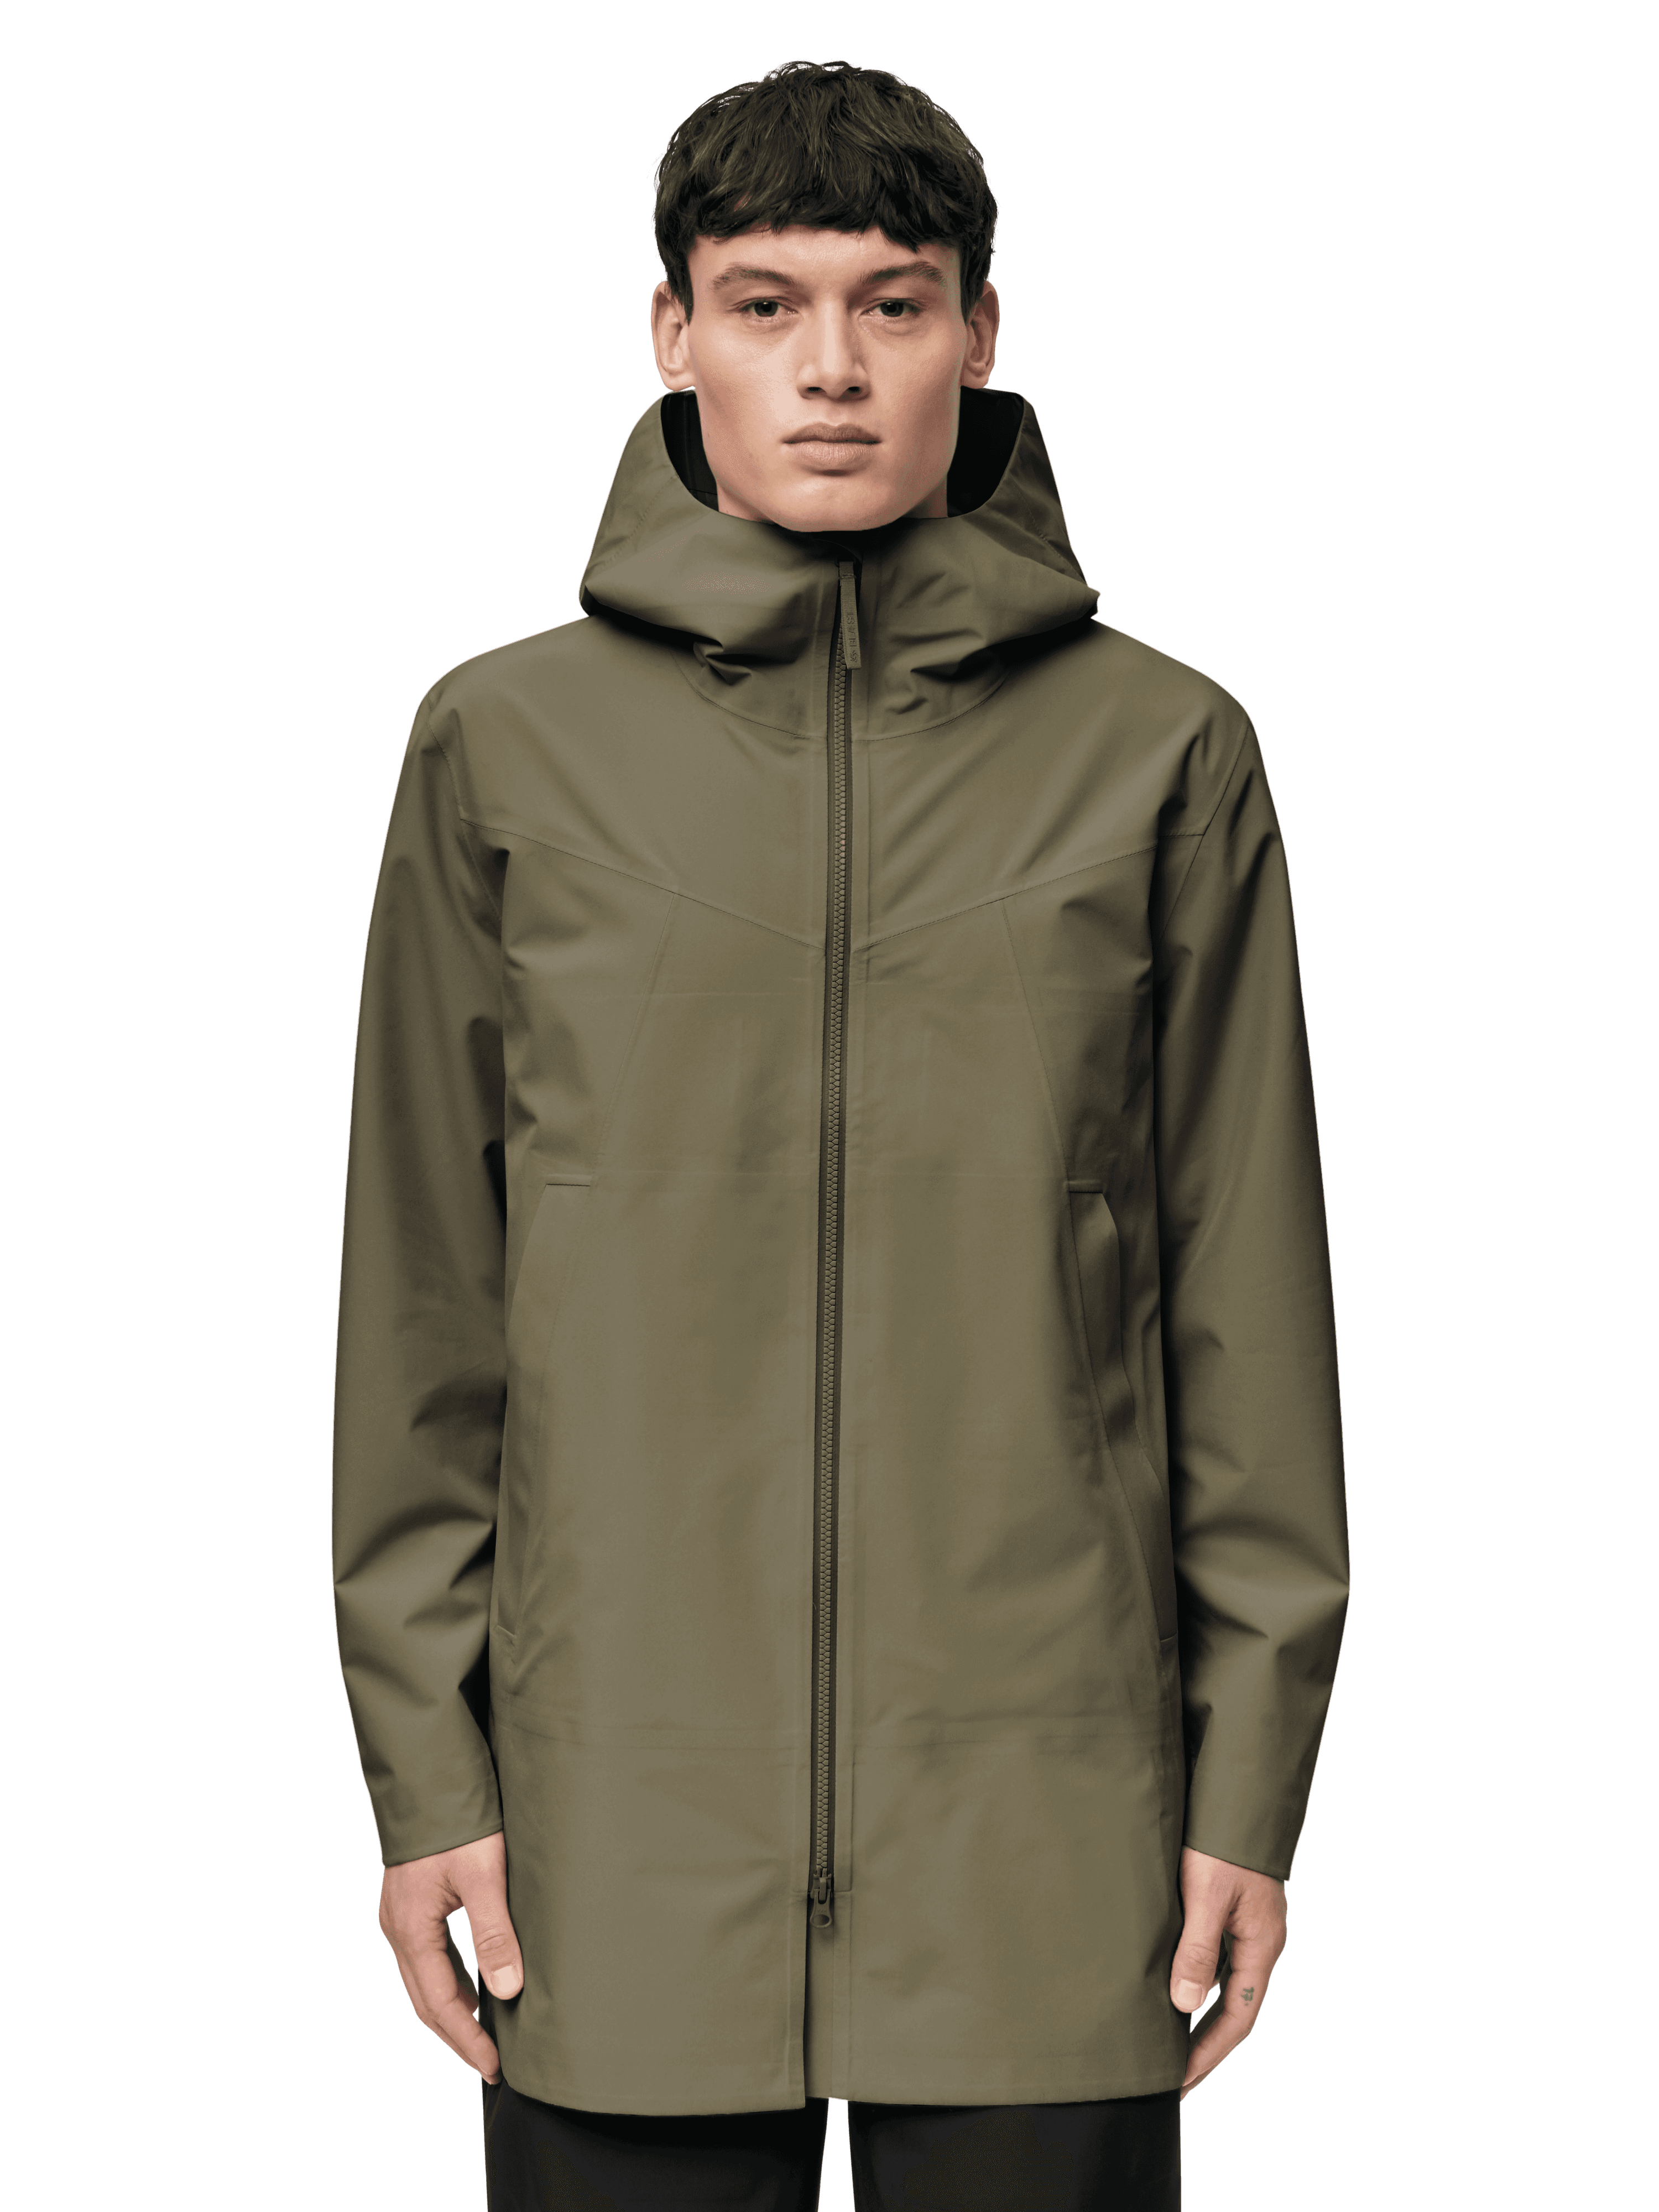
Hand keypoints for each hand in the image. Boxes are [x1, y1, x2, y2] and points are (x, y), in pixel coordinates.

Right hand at [378, 1831, 524, 2081]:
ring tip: (484, 2036)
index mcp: (412, 1930)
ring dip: (454, 2011)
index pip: (441, 2004)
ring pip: (426, 1981)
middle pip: (427, 2001)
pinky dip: (451, 1982)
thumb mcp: (483, 1875)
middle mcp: (398, 1930)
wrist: (430, 1776)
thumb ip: (493, 1932)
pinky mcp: (411, 1906)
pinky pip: (429, 1958)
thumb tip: (507, 1991)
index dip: (467, 2040)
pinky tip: (474, 1988)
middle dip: (457, 2036)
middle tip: (490, 2065)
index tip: (494, 2067)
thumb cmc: (458, 1821)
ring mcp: (401, 1918)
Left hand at [1168, 1845, 1286, 2098]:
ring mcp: (1246, 1928)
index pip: (1237, 2018)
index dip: (1207, 2054)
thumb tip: (1184, 2005)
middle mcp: (1258, 1943)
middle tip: (1170, 2079)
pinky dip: (1193, 1981)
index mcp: (1260, 1946)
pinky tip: (1168, 1987)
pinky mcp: (1231, 1911)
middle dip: (1203, 2047)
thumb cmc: (1221, 1842)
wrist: (1237, 1795)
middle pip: (1233, 2009)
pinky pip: (1213, 1959)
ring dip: (1196, 2015)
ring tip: (1162, 2042)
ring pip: (1222, 1984)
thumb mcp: (1205, 1894)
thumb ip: (1196, 1948)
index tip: (1178, 2083)